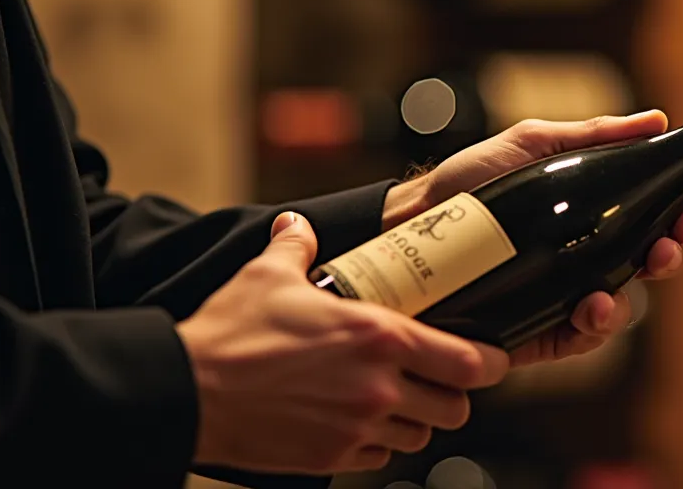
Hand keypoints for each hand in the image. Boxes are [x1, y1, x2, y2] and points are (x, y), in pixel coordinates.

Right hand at [177, 212, 509, 474]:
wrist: (188, 390)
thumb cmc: (230, 333)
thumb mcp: (269, 276)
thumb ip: (296, 247)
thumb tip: (296, 225)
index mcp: (379, 336)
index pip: (469, 361)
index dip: (492, 363)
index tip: (495, 358)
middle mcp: (379, 386)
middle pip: (456, 408)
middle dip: (455, 395)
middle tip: (441, 381)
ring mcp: (358, 426)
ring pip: (420, 436)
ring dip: (417, 420)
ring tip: (399, 401)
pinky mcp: (333, 456)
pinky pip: (380, 456)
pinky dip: (380, 443)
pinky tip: (362, 422)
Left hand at [385, 111, 682, 366]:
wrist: (411, 221)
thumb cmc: (466, 181)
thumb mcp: (531, 143)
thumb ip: (594, 134)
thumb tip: (655, 119)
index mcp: (588, 213)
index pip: (646, 220)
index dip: (675, 220)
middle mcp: (581, 256)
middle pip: (643, 265)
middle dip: (665, 258)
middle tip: (665, 250)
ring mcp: (560, 295)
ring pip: (616, 308)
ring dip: (626, 302)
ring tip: (609, 292)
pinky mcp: (534, 330)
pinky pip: (576, 340)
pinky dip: (590, 330)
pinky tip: (587, 312)